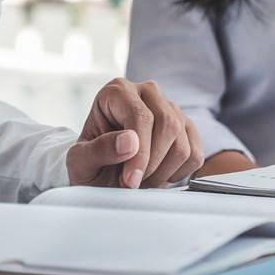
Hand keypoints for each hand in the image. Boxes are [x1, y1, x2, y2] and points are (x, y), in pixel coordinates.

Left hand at [66, 78, 203, 187]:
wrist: (103, 175)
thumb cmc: (89, 165)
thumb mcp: (79, 162)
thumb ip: (97, 150)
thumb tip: (129, 141)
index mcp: (118, 91)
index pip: (140, 116)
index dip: (139, 153)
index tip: (130, 180)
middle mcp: (148, 92)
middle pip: (168, 126)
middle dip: (152, 163)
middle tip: (133, 183)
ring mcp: (172, 108)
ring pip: (182, 144)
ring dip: (162, 173)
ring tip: (141, 180)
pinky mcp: (188, 128)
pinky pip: (195, 155)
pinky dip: (177, 174)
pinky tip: (157, 175)